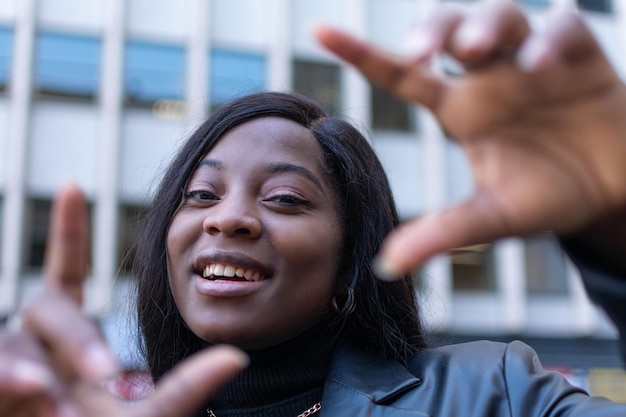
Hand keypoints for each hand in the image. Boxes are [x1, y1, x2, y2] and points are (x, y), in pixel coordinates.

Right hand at [0, 185, 247, 416]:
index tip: (71, 184)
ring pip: (11, 344)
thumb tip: (237, 357)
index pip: (66, 273)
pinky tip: (27, 388)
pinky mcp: (2, 388)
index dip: (67, 232)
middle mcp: (41, 345)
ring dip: (28, 367)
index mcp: (75, 340)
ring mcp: (16, 367)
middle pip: (48, 308)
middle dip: (78, 340)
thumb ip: (189, 388)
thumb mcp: (157, 415)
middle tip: (107, 375)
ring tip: (51, 400)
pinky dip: (6, 375)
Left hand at [315, 2, 625, 275]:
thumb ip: (442, 234)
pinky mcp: (579, 57)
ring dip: (483, 25)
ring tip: (473, 50)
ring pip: (499, 17)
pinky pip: (562, 28)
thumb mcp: (491, 217)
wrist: (612, 191)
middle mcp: (487, 78)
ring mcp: (530, 63)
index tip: (318, 34)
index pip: (401, 75)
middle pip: (447, 32)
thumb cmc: (546, 196)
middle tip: (420, 52)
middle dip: (432, 31)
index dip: (360, 52)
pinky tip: (540, 62)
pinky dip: (549, 38)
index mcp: (458, 109)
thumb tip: (385, 266)